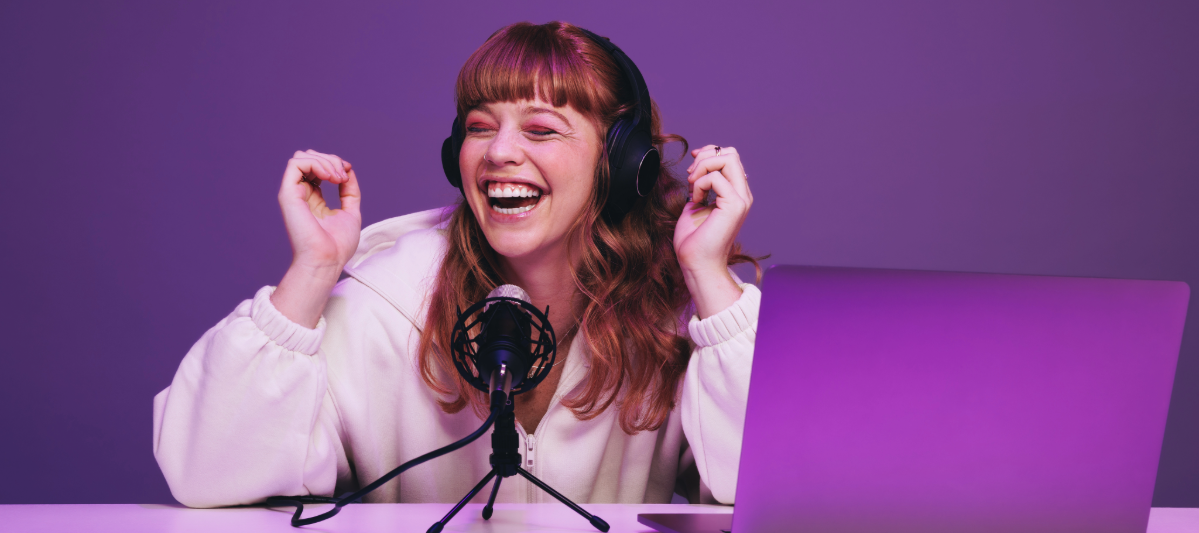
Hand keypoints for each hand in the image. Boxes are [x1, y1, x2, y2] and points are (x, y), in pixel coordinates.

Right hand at [271, 150, 361, 327]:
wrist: (327, 260)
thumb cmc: (338, 245)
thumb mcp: (351, 211)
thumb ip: (349, 190)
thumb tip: (348, 169)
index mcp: (313, 198)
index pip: (319, 168)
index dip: (334, 163)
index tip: (348, 173)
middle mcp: (301, 194)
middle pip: (310, 159)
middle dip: (331, 160)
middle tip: (343, 177)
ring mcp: (293, 193)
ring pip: (302, 157)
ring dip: (325, 161)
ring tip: (338, 177)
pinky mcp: (288, 194)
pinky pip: (296, 164)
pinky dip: (316, 163)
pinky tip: (330, 177)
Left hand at [674, 145, 753, 317]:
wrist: (696, 263)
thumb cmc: (694, 239)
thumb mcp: (696, 204)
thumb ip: (701, 186)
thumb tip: (697, 168)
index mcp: (736, 193)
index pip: (730, 157)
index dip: (709, 154)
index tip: (691, 167)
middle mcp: (742, 194)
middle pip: (730, 153)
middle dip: (705, 157)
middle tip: (690, 177)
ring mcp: (741, 199)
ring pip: (727, 158)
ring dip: (702, 167)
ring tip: (692, 186)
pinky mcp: (734, 205)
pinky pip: (716, 177)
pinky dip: (699, 184)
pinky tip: (695, 200)